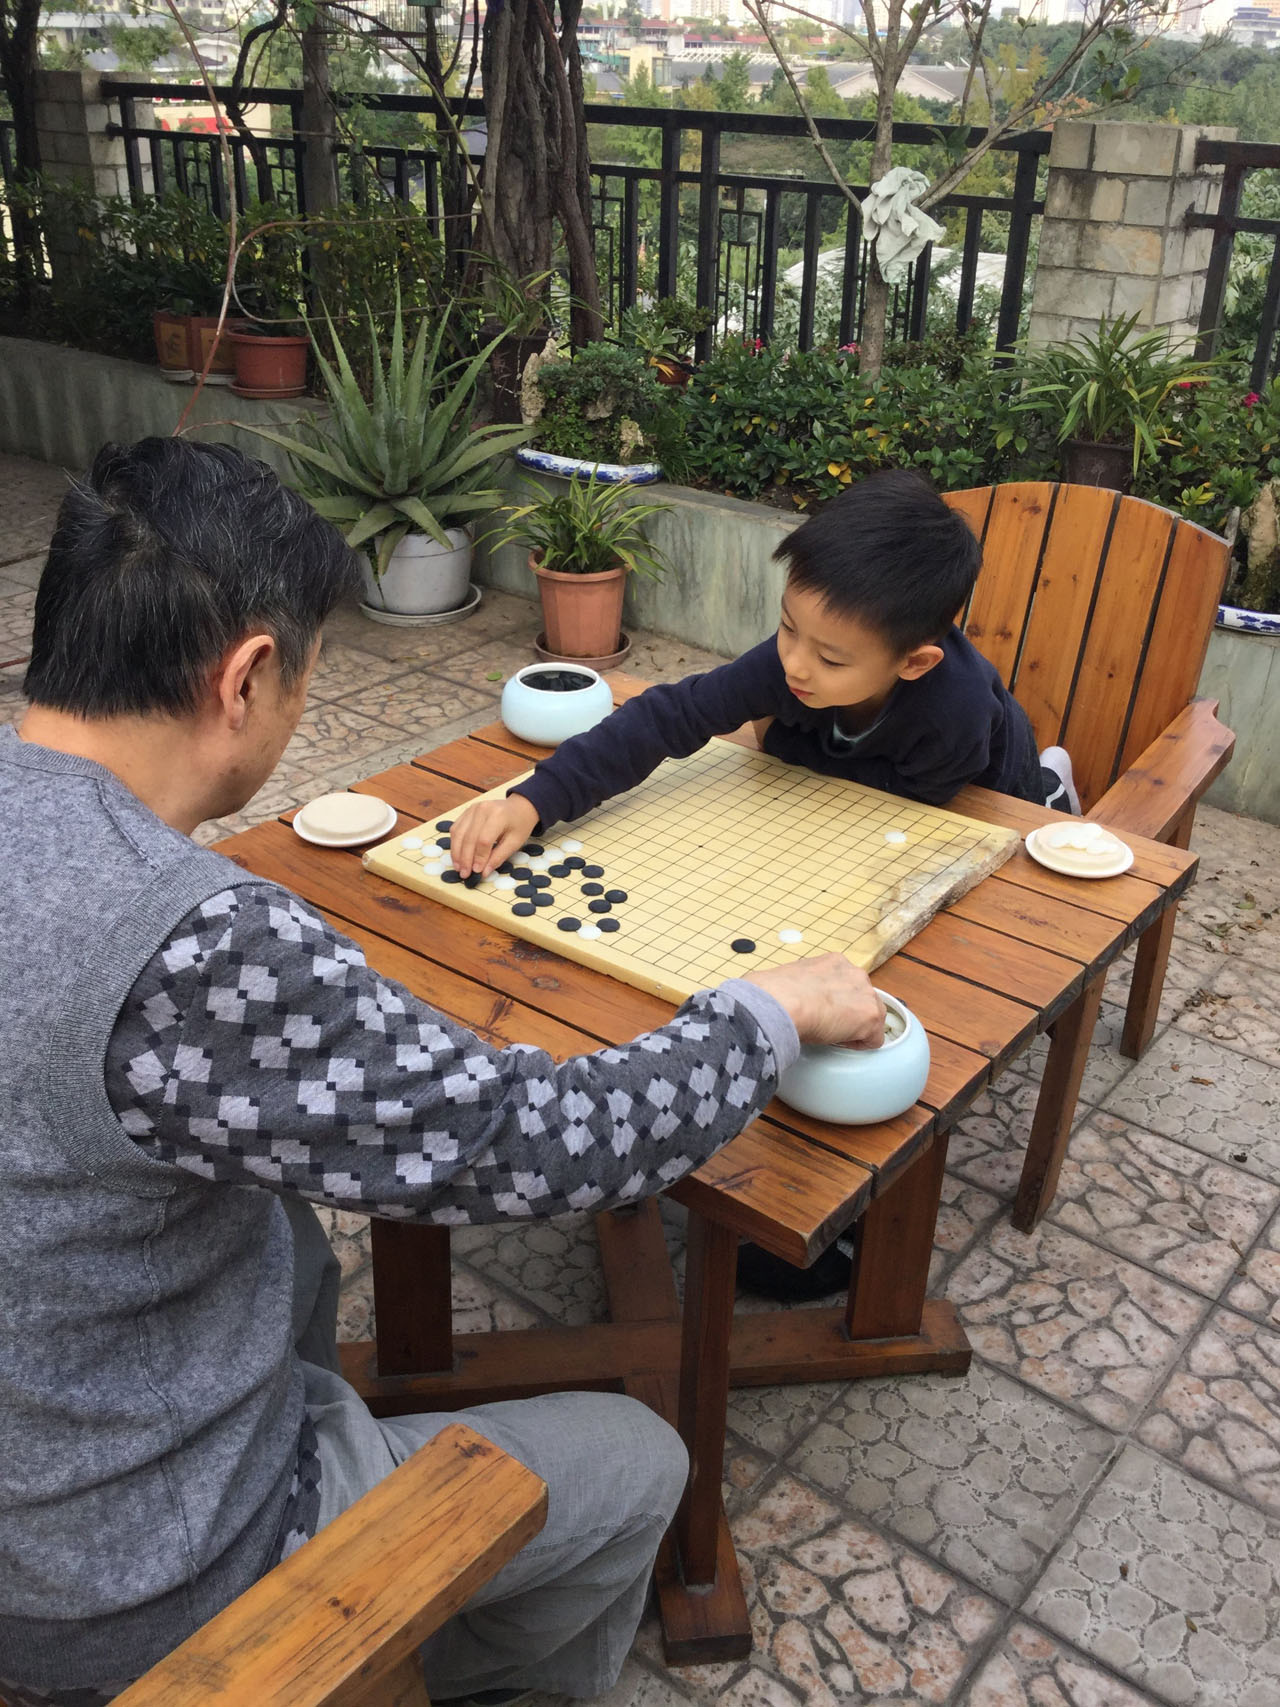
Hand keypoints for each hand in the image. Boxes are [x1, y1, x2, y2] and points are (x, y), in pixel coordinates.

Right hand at [449, 792, 540, 877]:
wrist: (519, 807)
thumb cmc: (519, 824)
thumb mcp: (515, 842)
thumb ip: (499, 857)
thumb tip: (484, 872)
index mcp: (498, 815)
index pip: (484, 840)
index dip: (479, 857)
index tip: (477, 871)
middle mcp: (483, 809)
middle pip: (469, 838)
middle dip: (465, 859)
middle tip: (465, 874)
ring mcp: (472, 809)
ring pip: (458, 834)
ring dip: (456, 853)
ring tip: (459, 868)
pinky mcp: (467, 812)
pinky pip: (456, 829)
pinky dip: (455, 844)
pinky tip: (457, 856)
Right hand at [744, 954, 885, 1048]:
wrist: (780, 1002)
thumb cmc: (773, 992)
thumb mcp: (790, 980)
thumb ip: (800, 986)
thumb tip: (787, 999)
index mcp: (834, 962)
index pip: (845, 984)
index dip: (835, 1003)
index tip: (821, 1012)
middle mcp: (854, 973)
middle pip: (862, 999)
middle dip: (848, 1014)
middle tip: (825, 1025)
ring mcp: (866, 993)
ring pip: (871, 1018)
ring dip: (854, 1028)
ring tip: (829, 1034)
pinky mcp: (871, 1016)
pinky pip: (873, 1039)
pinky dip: (858, 1045)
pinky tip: (836, 1042)